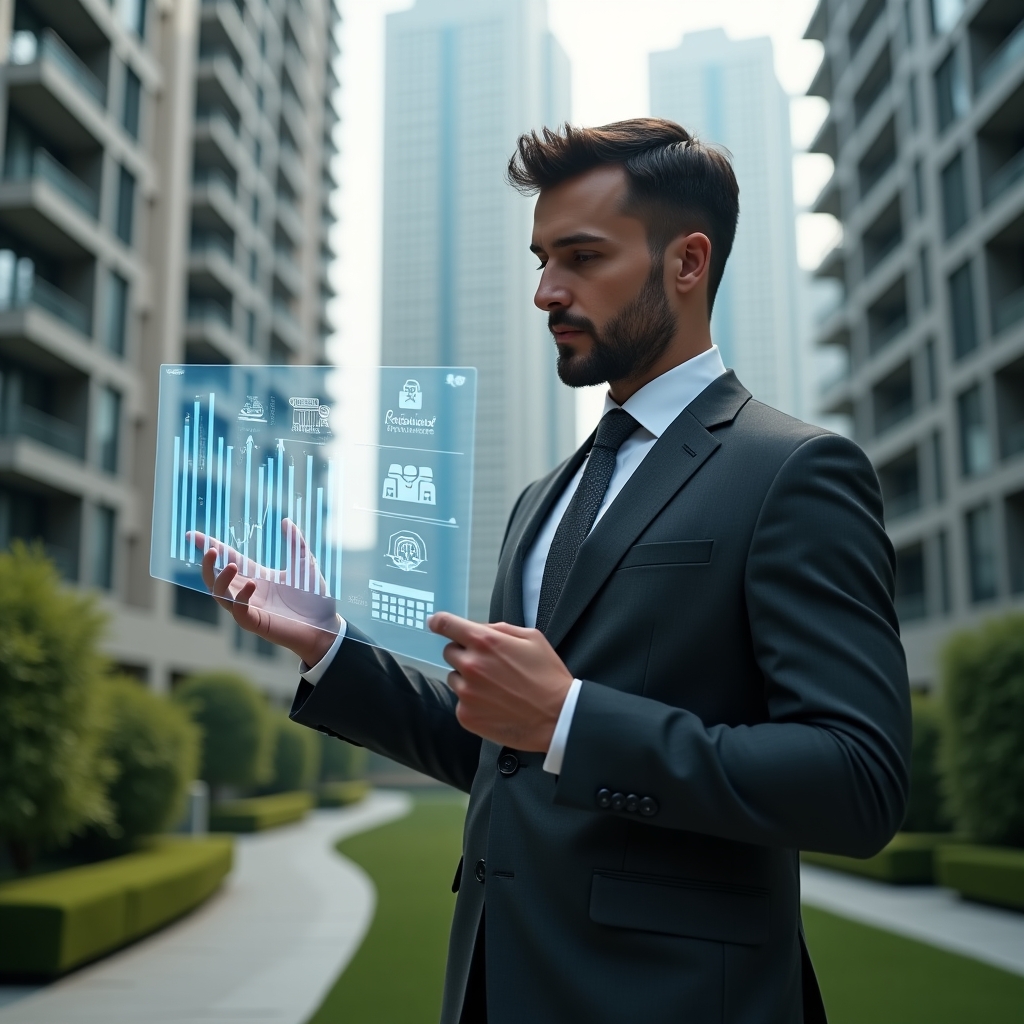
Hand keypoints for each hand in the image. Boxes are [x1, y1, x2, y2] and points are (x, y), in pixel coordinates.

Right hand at [191, 520, 339, 666]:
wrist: (327, 626)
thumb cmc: (314, 598)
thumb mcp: (305, 564)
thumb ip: (296, 543)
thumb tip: (286, 520)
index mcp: (257, 576)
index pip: (227, 558)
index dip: (209, 547)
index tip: (192, 535)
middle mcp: (248, 592)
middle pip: (215, 578)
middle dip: (208, 564)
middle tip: (210, 550)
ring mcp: (251, 608)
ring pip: (221, 595)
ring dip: (222, 579)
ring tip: (232, 565)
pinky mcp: (258, 623)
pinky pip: (240, 612)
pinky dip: (240, 598)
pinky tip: (251, 584)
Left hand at [428, 613, 573, 750]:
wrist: (557, 717)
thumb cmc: (548, 676)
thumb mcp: (532, 638)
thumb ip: (499, 629)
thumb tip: (477, 629)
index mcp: (485, 642)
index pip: (447, 624)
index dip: (439, 622)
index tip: (434, 623)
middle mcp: (470, 665)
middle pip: (450, 652)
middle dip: (465, 654)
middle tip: (489, 665)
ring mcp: (466, 693)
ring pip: (454, 678)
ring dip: (468, 679)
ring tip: (496, 688)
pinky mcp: (466, 716)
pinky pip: (461, 702)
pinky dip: (473, 702)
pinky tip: (496, 704)